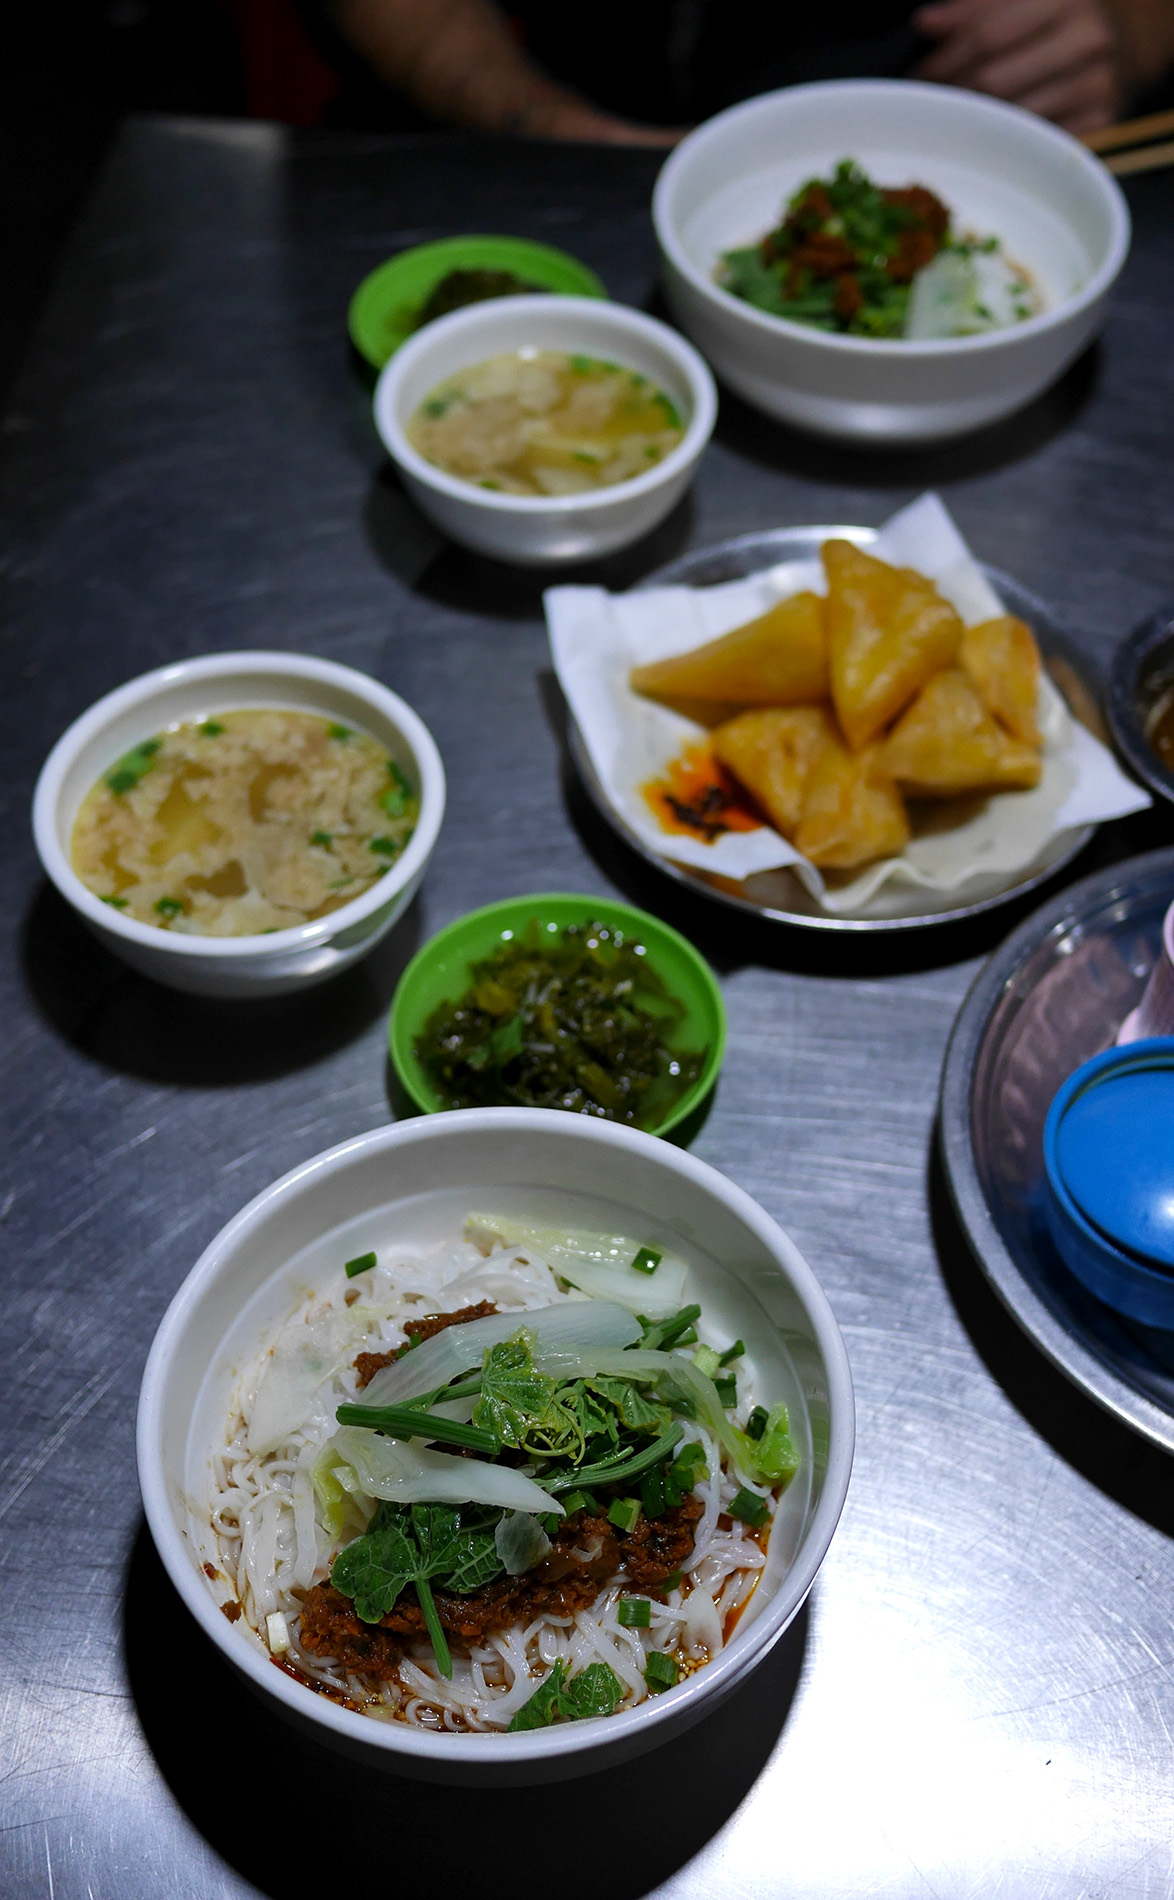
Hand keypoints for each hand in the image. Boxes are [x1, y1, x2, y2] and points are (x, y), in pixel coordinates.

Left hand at [913, 0, 1119, 133]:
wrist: (1107, 36)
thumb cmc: (1045, 17)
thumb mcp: (1012, 1)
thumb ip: (972, 9)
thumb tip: (926, 22)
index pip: (985, 36)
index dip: (945, 59)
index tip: (922, 75)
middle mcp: (1087, 37)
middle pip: (993, 81)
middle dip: (954, 94)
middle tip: (935, 102)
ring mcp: (1098, 81)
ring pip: (1011, 117)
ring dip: (976, 122)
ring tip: (960, 116)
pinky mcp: (1101, 118)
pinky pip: (1038, 141)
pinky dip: (1010, 140)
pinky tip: (995, 132)